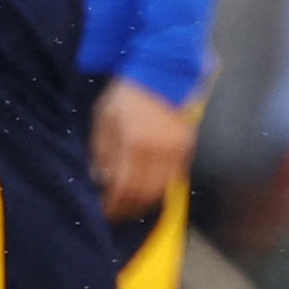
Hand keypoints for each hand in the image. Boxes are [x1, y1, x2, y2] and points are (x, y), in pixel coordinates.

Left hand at [89, 77, 196, 222]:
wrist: (160, 73)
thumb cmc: (126, 95)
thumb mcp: (104, 119)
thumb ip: (101, 151)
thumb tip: (101, 179)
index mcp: (132, 143)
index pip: (122, 187)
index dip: (113, 205)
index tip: (105, 211)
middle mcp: (156, 150)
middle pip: (143, 194)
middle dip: (128, 209)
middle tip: (118, 215)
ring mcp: (174, 149)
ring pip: (161, 189)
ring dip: (146, 203)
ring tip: (133, 207)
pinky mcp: (187, 146)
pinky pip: (175, 177)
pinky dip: (162, 188)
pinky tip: (151, 191)